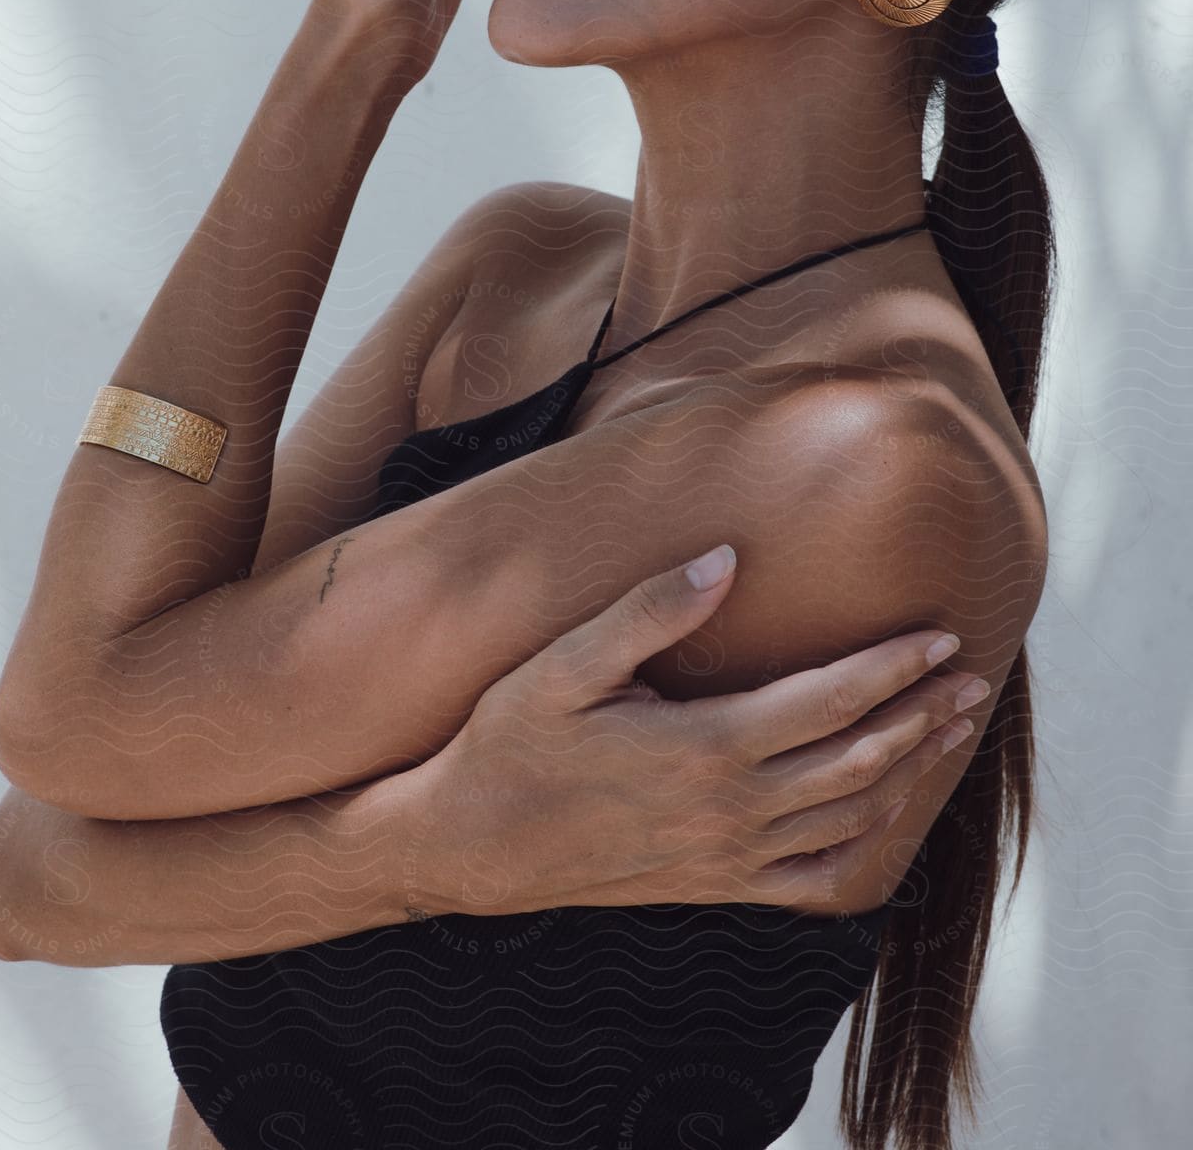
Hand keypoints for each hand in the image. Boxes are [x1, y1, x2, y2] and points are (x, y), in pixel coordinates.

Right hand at [416, 549, 977, 914]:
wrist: (473, 846)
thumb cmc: (513, 740)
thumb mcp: (566, 664)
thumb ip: (649, 610)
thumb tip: (726, 558)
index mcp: (706, 747)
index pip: (829, 700)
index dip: (892, 666)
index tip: (940, 635)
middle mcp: (733, 810)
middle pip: (859, 757)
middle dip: (922, 715)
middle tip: (972, 678)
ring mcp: (730, 857)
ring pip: (851, 818)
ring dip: (909, 772)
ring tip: (947, 733)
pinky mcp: (716, 885)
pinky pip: (815, 879)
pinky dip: (865, 848)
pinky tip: (885, 819)